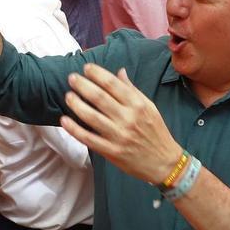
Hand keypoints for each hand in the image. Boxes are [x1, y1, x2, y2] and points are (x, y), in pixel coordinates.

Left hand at [60, 64, 180, 184]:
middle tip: (72, 78)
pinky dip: (75, 129)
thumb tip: (119, 72)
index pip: (113, 84)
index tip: (86, 68)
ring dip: (76, 104)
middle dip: (82, 85)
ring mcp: (118, 136)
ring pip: (91, 117)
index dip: (97, 73)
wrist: (164, 162)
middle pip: (99, 97)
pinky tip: (64, 120)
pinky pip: (89, 139)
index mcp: (137, 105)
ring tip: (68, 96)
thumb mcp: (149, 107)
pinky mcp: (112, 152)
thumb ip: (132, 90)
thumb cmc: (156, 132)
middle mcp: (128, 118)